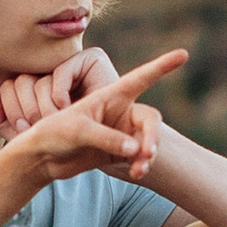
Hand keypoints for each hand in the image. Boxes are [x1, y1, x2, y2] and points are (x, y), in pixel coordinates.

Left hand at [0, 50, 118, 132]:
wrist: (102, 149)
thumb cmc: (66, 142)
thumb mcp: (27, 135)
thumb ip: (1, 121)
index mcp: (30, 84)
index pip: (7, 87)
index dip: (10, 110)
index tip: (21, 131)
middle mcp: (47, 70)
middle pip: (19, 81)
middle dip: (26, 110)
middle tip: (37, 128)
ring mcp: (67, 63)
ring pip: (38, 78)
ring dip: (43, 106)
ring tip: (52, 123)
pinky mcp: (88, 59)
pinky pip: (59, 74)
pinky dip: (58, 94)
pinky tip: (63, 109)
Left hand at [0, 53, 185, 224]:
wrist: (42, 158)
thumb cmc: (53, 134)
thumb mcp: (77, 131)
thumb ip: (107, 139)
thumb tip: (136, 151)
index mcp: (109, 95)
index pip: (140, 78)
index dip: (162, 66)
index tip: (183, 54)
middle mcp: (119, 112)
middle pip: (150, 120)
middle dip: (152, 136)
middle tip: (147, 153)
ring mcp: (120, 134)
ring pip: (147, 142)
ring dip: (147, 155)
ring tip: (140, 168)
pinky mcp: (118, 154)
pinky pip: (139, 159)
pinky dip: (140, 165)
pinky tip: (134, 173)